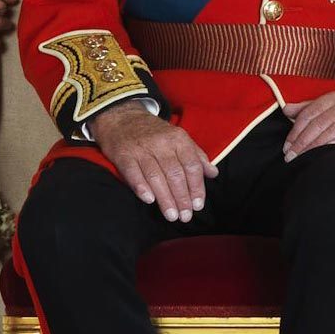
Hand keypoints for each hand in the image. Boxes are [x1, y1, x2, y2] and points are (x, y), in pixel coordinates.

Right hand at [88, 101, 218, 221]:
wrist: (121, 117)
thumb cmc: (153, 132)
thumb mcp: (177, 137)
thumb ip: (196, 155)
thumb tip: (213, 173)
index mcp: (178, 139)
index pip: (191, 166)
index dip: (196, 187)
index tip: (198, 205)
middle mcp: (161, 143)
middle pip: (175, 174)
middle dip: (181, 197)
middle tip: (185, 216)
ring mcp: (141, 149)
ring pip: (156, 176)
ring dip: (165, 198)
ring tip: (171, 215)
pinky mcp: (123, 155)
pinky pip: (133, 173)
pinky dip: (141, 186)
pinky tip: (149, 200)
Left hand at [283, 93, 334, 160]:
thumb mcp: (326, 102)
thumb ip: (306, 107)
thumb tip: (286, 110)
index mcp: (331, 99)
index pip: (308, 115)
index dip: (295, 131)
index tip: (286, 146)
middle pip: (317, 125)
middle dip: (302, 142)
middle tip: (290, 156)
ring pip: (329, 133)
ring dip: (314, 147)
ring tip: (302, 158)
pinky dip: (330, 146)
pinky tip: (322, 155)